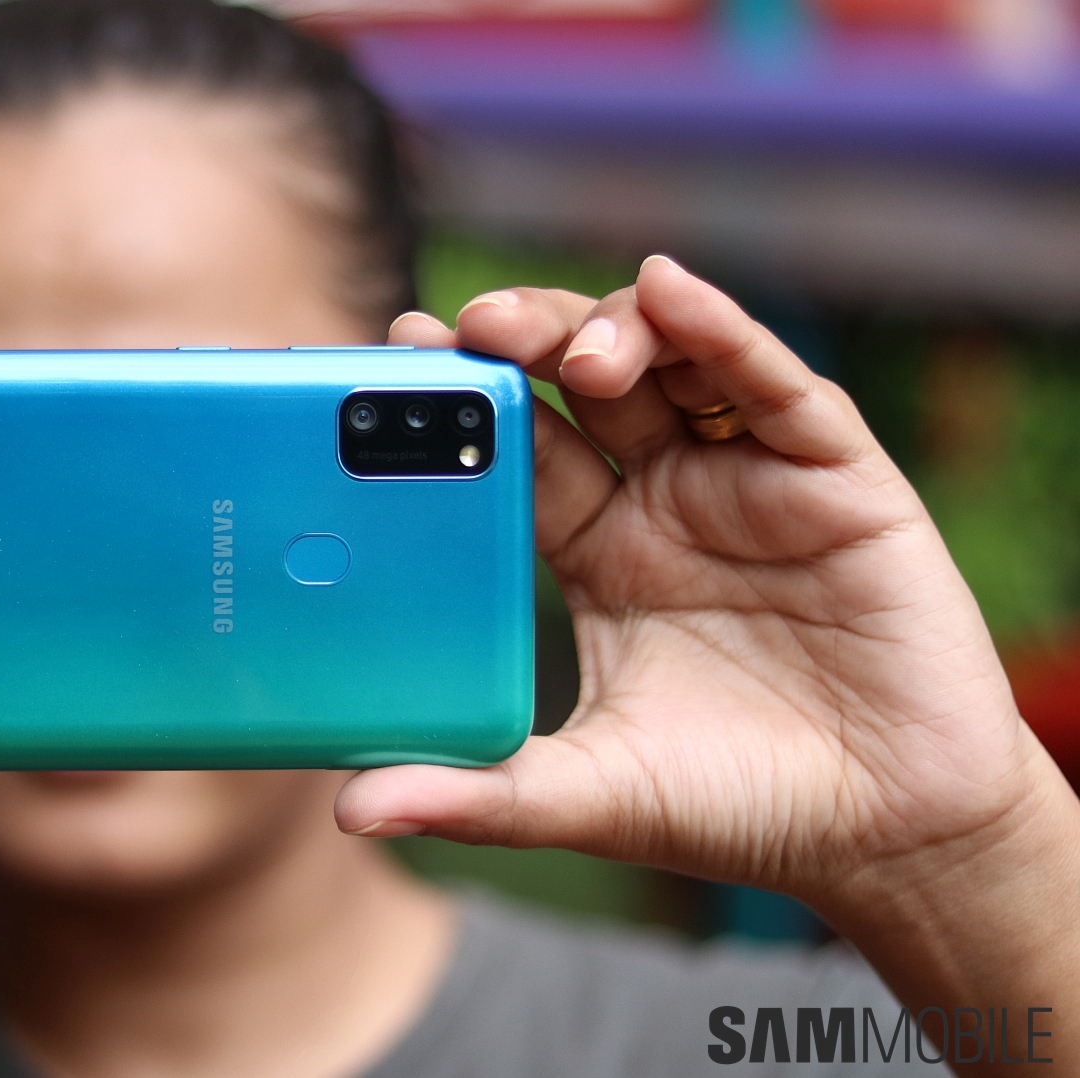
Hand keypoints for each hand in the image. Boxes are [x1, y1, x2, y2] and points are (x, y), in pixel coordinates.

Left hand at [336, 257, 1078, 921]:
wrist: (891, 840)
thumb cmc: (738, 807)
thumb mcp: (589, 795)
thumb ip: (478, 793)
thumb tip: (352, 811)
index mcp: (595, 550)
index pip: (516, 447)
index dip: (462, 397)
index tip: (396, 353)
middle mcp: (664, 499)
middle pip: (581, 381)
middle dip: (526, 339)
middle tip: (472, 329)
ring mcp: (748, 480)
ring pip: (672, 361)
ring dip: (611, 329)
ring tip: (569, 351)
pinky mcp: (836, 480)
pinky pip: (777, 386)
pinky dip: (724, 332)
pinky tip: (671, 293)